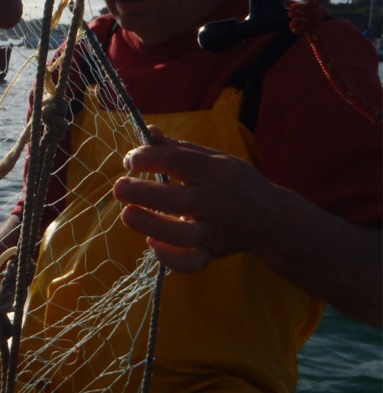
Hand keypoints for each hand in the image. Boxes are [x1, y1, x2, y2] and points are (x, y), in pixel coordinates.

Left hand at [112, 127, 274, 271]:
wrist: (273, 219)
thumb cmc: (235, 183)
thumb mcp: (215, 159)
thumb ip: (180, 149)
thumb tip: (149, 131)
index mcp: (219, 171)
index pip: (180, 162)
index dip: (150, 159)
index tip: (129, 161)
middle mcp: (219, 201)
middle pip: (179, 200)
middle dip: (145, 193)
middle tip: (119, 187)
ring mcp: (218, 231)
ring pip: (183, 235)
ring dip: (152, 225)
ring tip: (127, 214)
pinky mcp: (215, 253)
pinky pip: (192, 262)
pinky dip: (170, 257)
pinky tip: (152, 243)